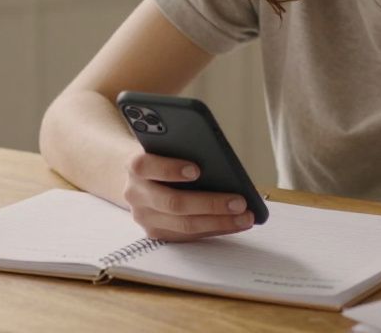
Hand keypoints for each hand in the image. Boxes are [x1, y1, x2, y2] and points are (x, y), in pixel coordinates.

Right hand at [121, 148, 255, 240]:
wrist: (138, 177)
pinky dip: (214, 229)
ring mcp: (145, 217)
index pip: (146, 166)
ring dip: (219, 222)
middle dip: (210, 203)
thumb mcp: (166, 145)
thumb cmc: (162, 156)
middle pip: (173, 203)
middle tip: (239, 201)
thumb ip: (182, 148)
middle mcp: (135, 194)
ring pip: (184, 225)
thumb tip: (219, 160)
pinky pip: (188, 235)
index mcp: (135, 165)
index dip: (170, 169)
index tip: (197, 169)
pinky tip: (235, 223)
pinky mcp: (156, 232)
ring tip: (245, 216)